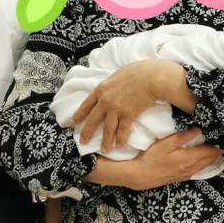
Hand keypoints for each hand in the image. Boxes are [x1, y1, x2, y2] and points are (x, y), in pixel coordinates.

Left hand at [71, 60, 186, 156]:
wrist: (150, 77)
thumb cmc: (136, 72)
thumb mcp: (116, 75)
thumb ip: (109, 85)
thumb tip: (108, 89)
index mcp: (101, 89)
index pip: (86, 105)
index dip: (78, 115)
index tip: (72, 123)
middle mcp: (106, 101)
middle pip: (93, 120)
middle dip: (87, 133)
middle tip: (83, 142)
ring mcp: (117, 109)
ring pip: (108, 129)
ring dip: (106, 142)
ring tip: (104, 150)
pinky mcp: (129, 115)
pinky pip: (123, 131)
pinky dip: (121, 139)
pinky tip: (119, 146)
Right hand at [119, 128, 223, 190]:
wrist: (141, 176)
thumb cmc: (152, 158)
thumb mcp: (166, 143)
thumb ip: (183, 137)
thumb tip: (197, 130)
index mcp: (189, 158)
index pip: (208, 152)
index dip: (217, 147)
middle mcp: (190, 168)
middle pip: (208, 161)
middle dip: (216, 154)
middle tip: (222, 147)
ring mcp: (185, 174)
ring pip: (203, 167)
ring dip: (210, 161)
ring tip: (215, 154)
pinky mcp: (180, 178)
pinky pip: (197, 171)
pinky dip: (203, 166)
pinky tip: (202, 163)